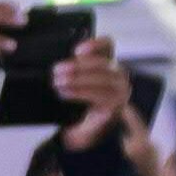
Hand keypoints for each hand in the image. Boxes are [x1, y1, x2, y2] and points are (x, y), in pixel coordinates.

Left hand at [51, 36, 139, 151]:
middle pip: (103, 63)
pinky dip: (81, 93)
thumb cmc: (78, 103)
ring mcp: (119, 91)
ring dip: (78, 79)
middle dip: (79, 66)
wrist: (83, 131)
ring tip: (59, 82)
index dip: (95, 44)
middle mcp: (117, 75)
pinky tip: (66, 93)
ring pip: (103, 79)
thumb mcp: (72, 83)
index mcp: (107, 64)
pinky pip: (101, 96)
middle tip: (57, 70)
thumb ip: (70, 69)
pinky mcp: (116, 106)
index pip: (108, 46)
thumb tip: (56, 63)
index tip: (77, 50)